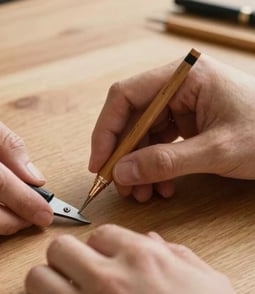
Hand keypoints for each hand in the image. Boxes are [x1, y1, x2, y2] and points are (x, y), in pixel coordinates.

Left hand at [19, 224, 248, 293]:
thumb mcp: (208, 284)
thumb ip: (177, 255)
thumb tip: (154, 241)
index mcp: (142, 260)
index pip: (100, 233)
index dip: (101, 245)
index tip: (104, 257)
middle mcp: (109, 281)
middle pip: (60, 247)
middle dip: (67, 257)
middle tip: (76, 271)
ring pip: (38, 278)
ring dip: (46, 284)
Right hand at [89, 55, 254, 201]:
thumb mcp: (217, 150)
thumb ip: (166, 162)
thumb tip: (122, 173)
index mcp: (184, 77)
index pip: (125, 96)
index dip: (106, 130)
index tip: (99, 162)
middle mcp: (178, 87)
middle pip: (131, 119)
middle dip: (123, 155)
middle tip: (119, 185)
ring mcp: (181, 104)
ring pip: (142, 135)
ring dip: (138, 166)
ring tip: (141, 193)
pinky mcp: (186, 121)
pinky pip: (158, 143)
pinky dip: (154, 166)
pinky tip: (159, 186)